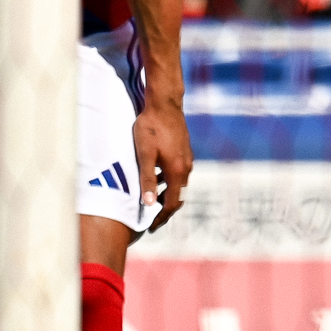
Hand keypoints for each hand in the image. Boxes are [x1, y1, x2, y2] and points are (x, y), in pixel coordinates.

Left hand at [131, 98, 192, 230]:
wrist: (164, 104)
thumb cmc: (150, 128)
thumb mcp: (144, 154)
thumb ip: (147, 179)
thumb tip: (148, 204)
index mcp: (177, 171)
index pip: (172, 203)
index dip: (162, 217)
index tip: (151, 226)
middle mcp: (186, 168)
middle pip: (178, 197)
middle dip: (165, 210)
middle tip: (152, 219)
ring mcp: (187, 159)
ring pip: (178, 185)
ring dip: (166, 196)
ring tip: (152, 202)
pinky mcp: (184, 151)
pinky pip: (178, 174)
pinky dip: (169, 183)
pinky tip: (157, 179)